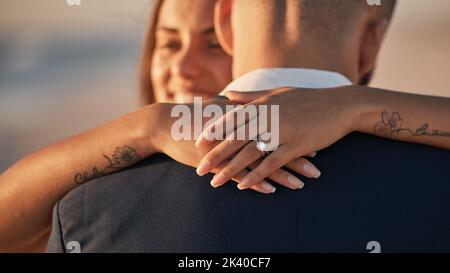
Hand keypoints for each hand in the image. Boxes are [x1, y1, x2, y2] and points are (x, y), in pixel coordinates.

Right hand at [148, 101, 310, 193]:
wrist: (166, 124)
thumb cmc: (194, 116)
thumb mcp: (219, 107)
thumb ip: (237, 104)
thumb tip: (250, 99)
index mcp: (243, 117)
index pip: (275, 126)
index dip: (295, 133)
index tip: (315, 140)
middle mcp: (239, 131)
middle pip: (273, 144)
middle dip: (296, 156)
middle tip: (317, 164)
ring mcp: (228, 147)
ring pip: (260, 161)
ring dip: (282, 173)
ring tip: (302, 183)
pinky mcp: (217, 161)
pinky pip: (240, 173)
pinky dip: (256, 181)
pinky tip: (271, 190)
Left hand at [195, 86, 359, 189]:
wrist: (340, 105)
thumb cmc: (307, 98)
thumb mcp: (277, 93)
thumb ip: (250, 96)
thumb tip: (227, 95)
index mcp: (263, 104)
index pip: (232, 118)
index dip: (214, 131)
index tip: (198, 143)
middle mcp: (268, 117)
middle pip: (236, 138)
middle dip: (215, 155)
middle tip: (199, 169)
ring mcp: (282, 131)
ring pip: (250, 153)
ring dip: (230, 169)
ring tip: (214, 182)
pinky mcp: (296, 145)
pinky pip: (272, 163)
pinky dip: (257, 175)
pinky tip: (243, 186)